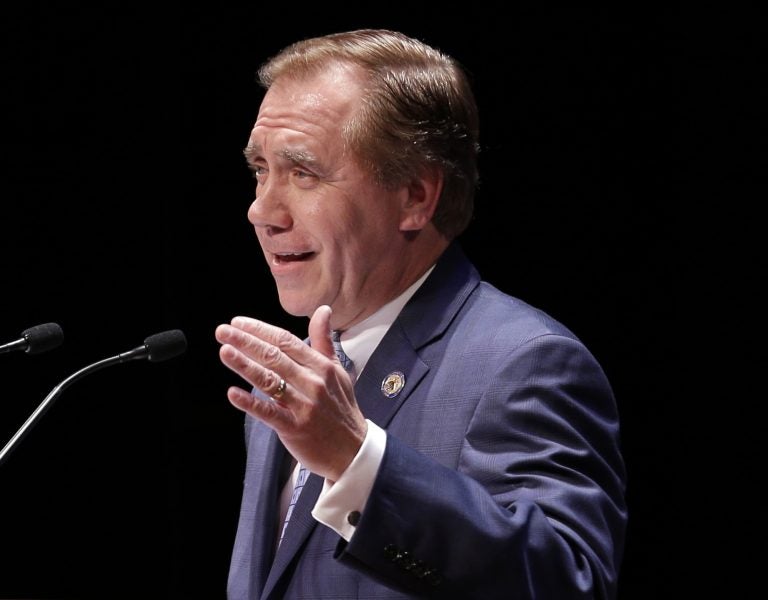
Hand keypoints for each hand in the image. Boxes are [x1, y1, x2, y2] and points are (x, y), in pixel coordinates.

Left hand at [215, 305, 366, 480]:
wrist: (352, 449)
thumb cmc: (341, 408)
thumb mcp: (337, 371)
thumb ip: (325, 340)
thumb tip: (323, 309)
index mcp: (322, 366)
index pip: (286, 341)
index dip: (261, 330)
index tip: (239, 322)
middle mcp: (313, 382)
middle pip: (274, 356)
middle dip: (246, 341)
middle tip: (223, 331)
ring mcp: (304, 405)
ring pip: (270, 380)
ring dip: (245, 365)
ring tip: (225, 351)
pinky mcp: (295, 428)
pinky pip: (269, 413)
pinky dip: (250, 403)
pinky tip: (233, 393)